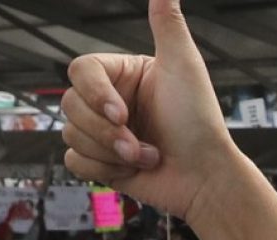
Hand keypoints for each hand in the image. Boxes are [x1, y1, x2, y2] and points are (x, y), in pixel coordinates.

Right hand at [62, 0, 235, 219]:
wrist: (206, 178)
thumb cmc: (199, 124)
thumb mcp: (184, 66)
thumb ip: (168, 23)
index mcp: (123, 76)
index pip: (81, 72)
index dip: (94, 95)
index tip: (120, 114)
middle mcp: (111, 102)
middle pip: (70, 105)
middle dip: (106, 133)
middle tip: (138, 146)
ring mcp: (106, 134)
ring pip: (71, 135)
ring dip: (110, 153)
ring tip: (146, 157)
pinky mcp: (104, 164)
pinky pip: (75, 163)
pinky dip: (103, 170)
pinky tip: (133, 171)